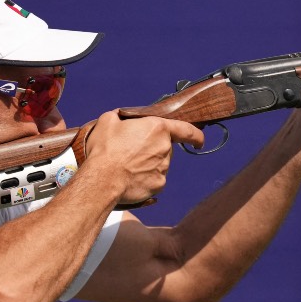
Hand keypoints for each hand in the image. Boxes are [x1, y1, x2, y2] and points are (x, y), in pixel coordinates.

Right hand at [86, 111, 204, 204]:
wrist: (101, 180)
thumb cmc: (104, 149)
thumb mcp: (108, 121)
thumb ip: (122, 116)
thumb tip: (123, 118)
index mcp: (158, 128)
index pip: (187, 130)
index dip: (195, 135)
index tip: (199, 140)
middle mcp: (165, 148)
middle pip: (166, 147)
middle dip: (153, 148)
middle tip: (132, 151)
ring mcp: (164, 168)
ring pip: (160, 164)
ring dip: (148, 163)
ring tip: (126, 166)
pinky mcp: (158, 185)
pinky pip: (155, 179)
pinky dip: (145, 178)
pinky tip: (130, 177)